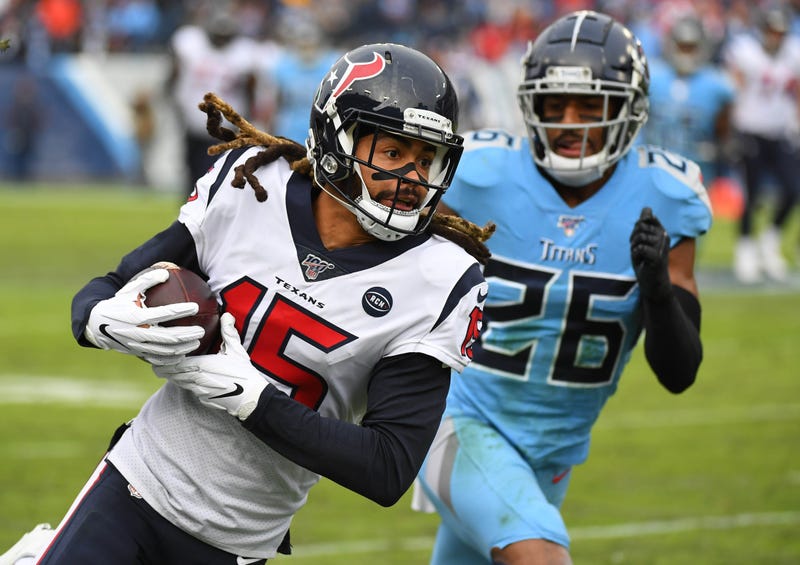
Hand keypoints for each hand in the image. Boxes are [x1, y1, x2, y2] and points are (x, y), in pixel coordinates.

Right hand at [84, 267, 203, 364]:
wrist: (97, 325)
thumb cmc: (118, 303)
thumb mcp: (129, 289)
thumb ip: (148, 279)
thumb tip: (166, 272)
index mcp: (137, 315)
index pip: (164, 313)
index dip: (181, 310)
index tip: (195, 306)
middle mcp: (138, 332)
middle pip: (168, 337)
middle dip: (187, 334)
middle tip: (201, 330)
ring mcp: (138, 345)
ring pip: (165, 351)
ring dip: (183, 348)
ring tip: (197, 342)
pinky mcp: (138, 354)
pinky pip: (158, 360)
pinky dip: (172, 359)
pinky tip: (184, 354)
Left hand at [154, 313, 266, 420]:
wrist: (250, 398)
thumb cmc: (244, 374)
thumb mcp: (236, 350)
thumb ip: (228, 332)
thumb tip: (226, 315)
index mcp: (201, 365)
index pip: (173, 363)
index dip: (162, 358)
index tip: (157, 351)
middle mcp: (195, 379)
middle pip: (169, 374)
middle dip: (161, 365)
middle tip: (156, 356)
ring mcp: (197, 390)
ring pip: (176, 381)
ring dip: (171, 374)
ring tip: (165, 364)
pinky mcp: (202, 397)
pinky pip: (187, 388)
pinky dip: (182, 381)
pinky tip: (184, 375)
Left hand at [630, 207, 671, 301]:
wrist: (653, 283)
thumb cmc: (646, 262)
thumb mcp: (643, 241)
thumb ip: (643, 225)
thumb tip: (647, 208)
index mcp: (662, 231)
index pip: (646, 218)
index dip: (637, 227)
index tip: (638, 239)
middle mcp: (665, 236)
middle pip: (640, 226)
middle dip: (633, 238)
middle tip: (638, 250)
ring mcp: (662, 247)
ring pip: (640, 237)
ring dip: (634, 247)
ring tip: (640, 256)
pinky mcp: (658, 257)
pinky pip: (640, 248)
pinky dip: (635, 255)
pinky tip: (640, 261)